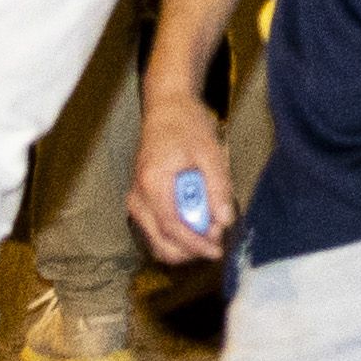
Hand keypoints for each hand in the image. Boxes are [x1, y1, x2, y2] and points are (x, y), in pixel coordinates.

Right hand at [130, 84, 230, 264]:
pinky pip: (156, 231)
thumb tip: (225, 220)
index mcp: (152, 183)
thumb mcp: (210, 152)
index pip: (172, 227)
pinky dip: (177, 234)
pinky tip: (197, 222)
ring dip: (185, 244)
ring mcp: (135, 201)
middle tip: (216, 240)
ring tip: (209, 227)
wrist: (166, 110)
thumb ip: (218, 187)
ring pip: (157, 241)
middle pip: (161, 242)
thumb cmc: (187, 126)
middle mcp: (137, 197)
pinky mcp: (140, 203)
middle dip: (191, 249)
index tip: (217, 250)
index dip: (196, 244)